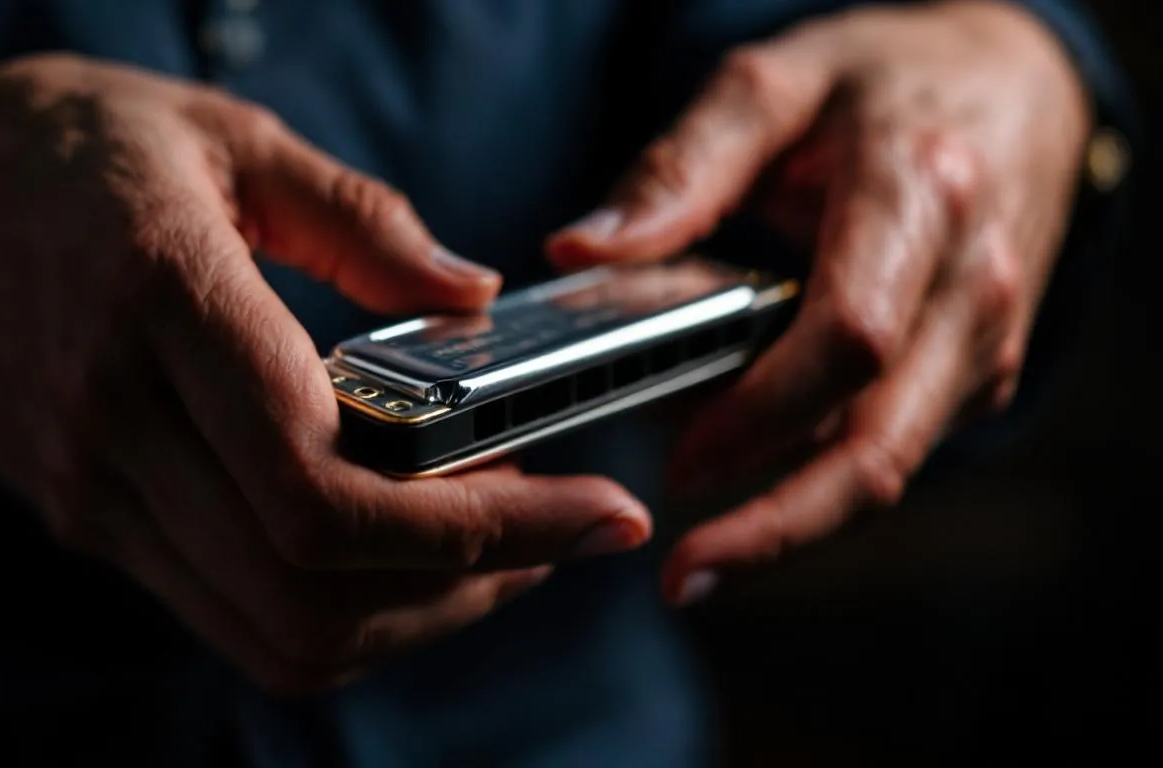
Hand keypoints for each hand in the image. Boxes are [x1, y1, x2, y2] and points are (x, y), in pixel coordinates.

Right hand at [0, 54, 650, 690]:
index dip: (483, 524)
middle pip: (319, 586)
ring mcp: (98, 496)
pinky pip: (233, 615)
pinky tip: (404, 555)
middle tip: (568, 533)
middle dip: (476, 584)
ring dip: (416, 617)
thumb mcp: (221, 135)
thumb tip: (471, 297)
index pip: (331, 487)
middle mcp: (122, 429)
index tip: (596, 512)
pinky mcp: (93, 524)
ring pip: (279, 630)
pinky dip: (343, 613)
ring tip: (504, 551)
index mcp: (167, 308)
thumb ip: (357, 218)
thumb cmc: (62, 153)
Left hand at [546, 1, 1089, 602]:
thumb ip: (680, 170)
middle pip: (882, 444)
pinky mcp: (978, 372)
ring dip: (791, 509)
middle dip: (780, 526)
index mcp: (917, 197)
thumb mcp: (776, 85)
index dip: (759, 415)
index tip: (680, 465)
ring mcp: (984, 339)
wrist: (1014, 87)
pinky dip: (816, 467)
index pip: (847, 341)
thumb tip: (582, 252)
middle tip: (687, 577)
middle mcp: (969, 285)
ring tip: (699, 526)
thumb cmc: (885, 81)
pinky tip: (747, 451)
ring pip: (891, 464)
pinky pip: (895, 445)